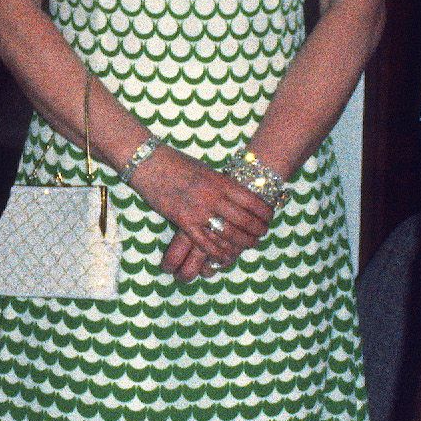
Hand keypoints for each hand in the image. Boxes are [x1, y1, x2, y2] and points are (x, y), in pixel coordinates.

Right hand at [130, 147, 271, 281]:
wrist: (151, 164)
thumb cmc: (179, 164)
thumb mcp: (207, 170)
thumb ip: (221, 185)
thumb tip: (236, 196)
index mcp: (221, 182)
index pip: (252, 201)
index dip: (264, 214)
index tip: (269, 219)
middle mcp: (214, 197)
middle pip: (244, 221)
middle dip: (256, 232)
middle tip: (260, 236)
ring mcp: (199, 211)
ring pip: (227, 234)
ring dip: (240, 244)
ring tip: (248, 246)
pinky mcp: (184, 222)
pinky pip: (205, 242)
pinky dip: (217, 252)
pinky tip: (224, 256)